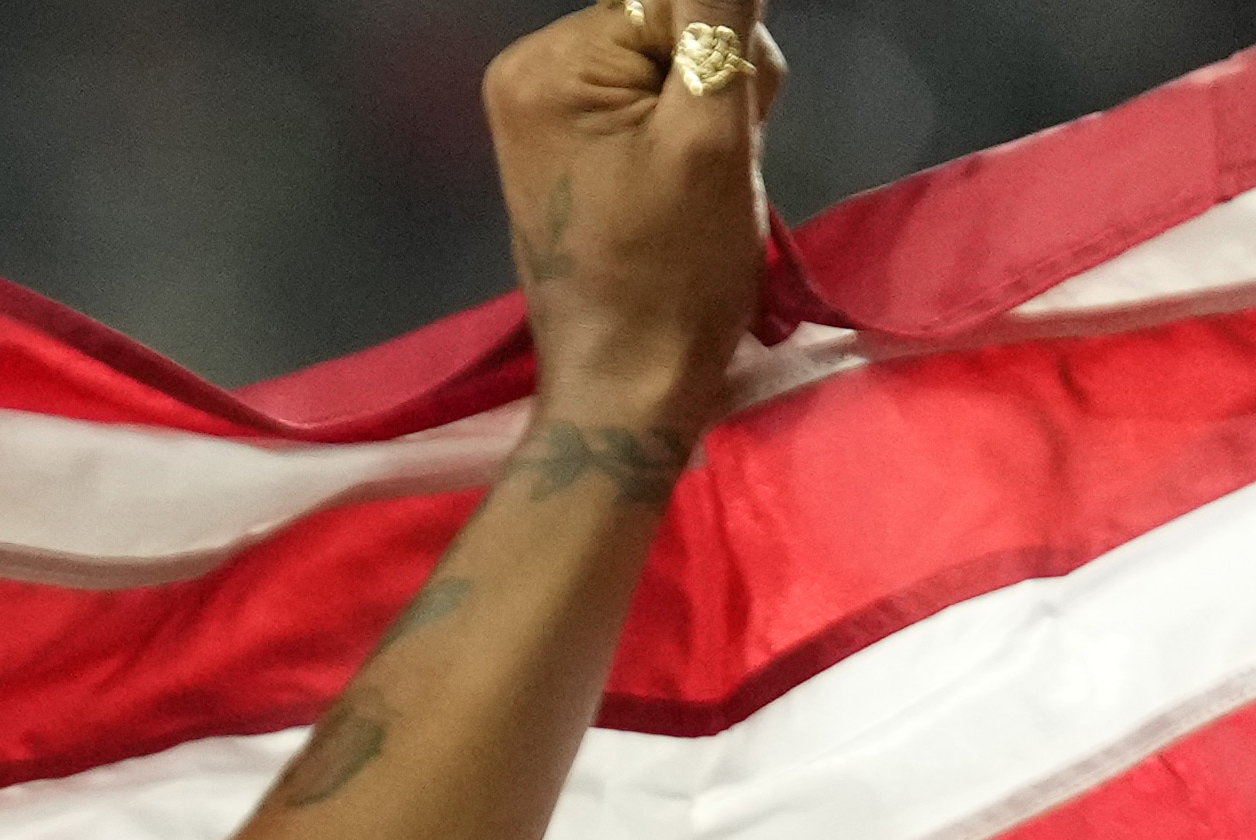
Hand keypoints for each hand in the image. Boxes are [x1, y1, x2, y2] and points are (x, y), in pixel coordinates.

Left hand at [483, 0, 779, 435]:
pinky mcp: (578, 142)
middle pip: (675, 20)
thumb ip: (717, 21)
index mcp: (545, 66)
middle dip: (719, 78)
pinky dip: (696, 132)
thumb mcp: (710, 134)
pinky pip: (662, 98)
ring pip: (679, 58)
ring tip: (705, 184)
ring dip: (717, 108)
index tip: (722, 121)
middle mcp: (532, 73)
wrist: (630, 386)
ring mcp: (551, 109)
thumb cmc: (672, 274)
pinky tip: (690, 186)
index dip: (723, 49)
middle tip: (718, 161)